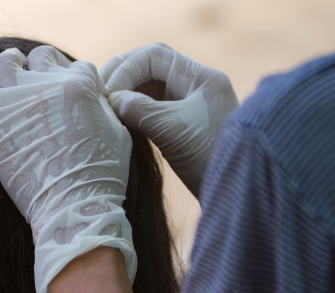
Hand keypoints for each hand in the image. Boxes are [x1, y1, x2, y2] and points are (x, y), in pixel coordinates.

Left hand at [0, 46, 135, 292]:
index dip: (69, 79)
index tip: (62, 95)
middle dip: (41, 68)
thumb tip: (92, 96)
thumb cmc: (100, 177)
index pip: (73, 65)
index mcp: (82, 85)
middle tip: (36, 85)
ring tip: (9, 78)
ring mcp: (17, 97)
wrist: (71, 208)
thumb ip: (103, 106)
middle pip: (41, 56)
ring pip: (7, 61)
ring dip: (10, 65)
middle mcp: (49, 83)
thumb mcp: (119, 134)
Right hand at [101, 43, 238, 196]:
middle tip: (99, 93)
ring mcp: (188, 106)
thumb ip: (139, 109)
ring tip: (105, 107)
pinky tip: (117, 120)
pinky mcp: (181, 126)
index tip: (109, 95)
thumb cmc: (210, 159)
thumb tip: (111, 99)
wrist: (235, 194)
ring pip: (148, 89)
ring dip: (125, 94)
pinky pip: (151, 109)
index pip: (154, 56)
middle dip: (122, 77)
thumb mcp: (172, 130)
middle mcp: (194, 87)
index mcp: (201, 78)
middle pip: (150, 68)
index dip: (126, 70)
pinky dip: (132, 111)